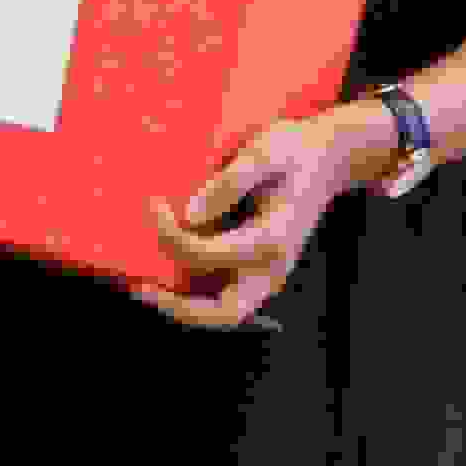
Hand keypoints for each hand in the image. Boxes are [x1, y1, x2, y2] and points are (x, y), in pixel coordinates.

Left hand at [130, 110, 370, 328]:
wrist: (325, 159)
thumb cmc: (294, 152)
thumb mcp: (263, 153)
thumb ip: (227, 185)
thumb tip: (189, 216)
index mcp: (271, 241)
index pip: (205, 254)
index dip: (170, 236)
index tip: (153, 205)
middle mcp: (271, 269)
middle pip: (222, 313)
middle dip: (178, 307)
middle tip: (140, 288)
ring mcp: (265, 274)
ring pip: (221, 310)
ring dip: (183, 305)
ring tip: (144, 284)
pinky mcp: (257, 269)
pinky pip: (223, 293)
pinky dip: (194, 292)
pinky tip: (165, 271)